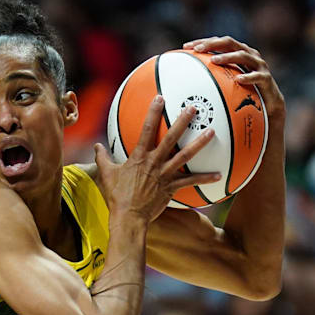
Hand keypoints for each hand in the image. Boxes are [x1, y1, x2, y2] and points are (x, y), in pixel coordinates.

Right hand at [93, 96, 218, 222]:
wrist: (129, 216)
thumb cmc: (117, 195)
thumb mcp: (106, 174)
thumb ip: (102, 157)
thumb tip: (95, 146)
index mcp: (139, 157)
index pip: (147, 129)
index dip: (153, 112)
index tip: (160, 98)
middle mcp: (154, 162)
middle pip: (171, 138)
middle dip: (182, 121)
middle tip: (193, 109)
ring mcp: (165, 174)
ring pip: (185, 155)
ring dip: (199, 143)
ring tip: (211, 132)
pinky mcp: (172, 188)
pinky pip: (191, 181)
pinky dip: (205, 177)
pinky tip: (219, 174)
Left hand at [183, 36, 285, 135]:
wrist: (269, 110)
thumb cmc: (243, 96)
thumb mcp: (226, 86)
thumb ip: (212, 79)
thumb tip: (183, 83)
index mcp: (238, 53)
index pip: (219, 42)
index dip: (204, 41)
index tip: (186, 46)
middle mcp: (250, 56)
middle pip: (231, 43)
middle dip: (214, 44)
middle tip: (198, 49)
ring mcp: (260, 67)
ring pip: (244, 55)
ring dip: (228, 56)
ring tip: (214, 60)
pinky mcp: (268, 80)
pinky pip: (259, 77)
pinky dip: (248, 77)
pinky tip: (238, 80)